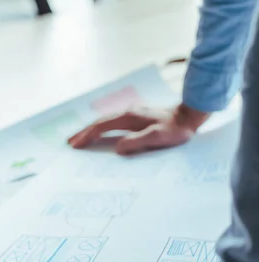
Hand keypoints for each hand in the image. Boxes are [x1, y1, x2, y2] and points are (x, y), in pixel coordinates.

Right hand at [68, 104, 208, 154]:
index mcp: (129, 117)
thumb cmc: (176, 130)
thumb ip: (137, 142)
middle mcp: (128, 112)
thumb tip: (118, 149)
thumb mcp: (158, 137)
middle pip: (100, 122)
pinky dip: (102, 129)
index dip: (87, 136)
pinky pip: (114, 123)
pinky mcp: (138, 117)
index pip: (101, 126)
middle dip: (84, 132)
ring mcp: (132, 113)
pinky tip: (102, 133)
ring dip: (92, 130)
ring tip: (81, 138)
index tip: (75, 145)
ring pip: (106, 121)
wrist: (190, 116)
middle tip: (70, 142)